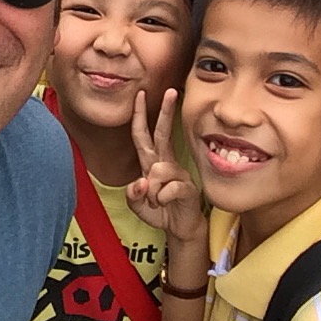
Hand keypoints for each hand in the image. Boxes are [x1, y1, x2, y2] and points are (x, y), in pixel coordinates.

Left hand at [127, 89, 206, 244]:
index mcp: (151, 162)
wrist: (180, 229)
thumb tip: (141, 182)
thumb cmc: (160, 211)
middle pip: (163, 133)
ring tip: (156, 201)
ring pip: (157, 171)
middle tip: (171, 91)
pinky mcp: (188, 187)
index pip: (143, 135)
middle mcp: (165, 163)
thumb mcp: (137, 205)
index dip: (140, 115)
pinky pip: (169, 189)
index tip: (140, 95)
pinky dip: (162, 199)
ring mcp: (178, 174)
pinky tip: (166, 204)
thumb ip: (132, 194)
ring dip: (151, 191)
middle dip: (166, 112)